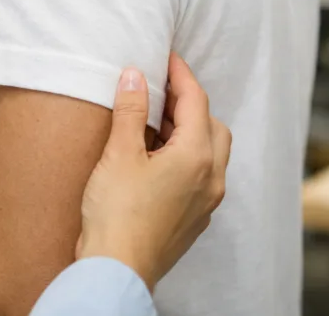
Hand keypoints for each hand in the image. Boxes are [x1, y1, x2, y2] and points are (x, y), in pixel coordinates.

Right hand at [77, 54, 231, 291]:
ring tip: (152, 122)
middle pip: (212, 126)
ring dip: (188, 131)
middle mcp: (210, 178)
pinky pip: (199, 176)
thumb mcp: (119, 153)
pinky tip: (153, 158)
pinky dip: (183, 156)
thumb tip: (136, 76)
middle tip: (158, 90)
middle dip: (189, 104)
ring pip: (209, 153)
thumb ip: (131, 111)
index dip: (180, 74)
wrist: (116, 270)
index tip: (166, 57)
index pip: (196, 101)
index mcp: (197, 157)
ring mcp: (205, 203)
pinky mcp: (192, 219)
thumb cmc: (116, 213)